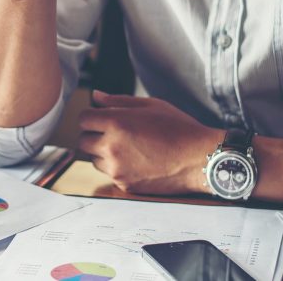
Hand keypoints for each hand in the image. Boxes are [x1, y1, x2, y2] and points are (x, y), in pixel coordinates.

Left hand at [77, 91, 222, 194]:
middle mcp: (111, 147)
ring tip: (129, 147)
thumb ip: (118, 101)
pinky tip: (138, 161)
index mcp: (116, 123)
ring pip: (94, 159)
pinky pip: (110, 174)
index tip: (102, 118)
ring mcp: (117, 169)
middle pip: (83, 140)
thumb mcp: (150, 105)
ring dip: (103, 153)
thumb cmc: (179, 128)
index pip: (83, 119)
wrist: (199, 159)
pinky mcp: (124, 185)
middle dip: (94, 135)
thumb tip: (96, 97)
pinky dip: (118, 168)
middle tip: (114, 133)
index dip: (92, 117)